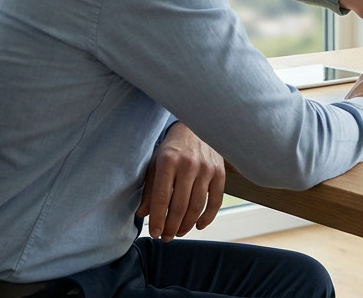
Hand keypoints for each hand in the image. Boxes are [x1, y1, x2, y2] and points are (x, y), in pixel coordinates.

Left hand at [137, 122, 225, 241]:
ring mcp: (206, 169)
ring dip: (187, 224)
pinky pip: (215, 201)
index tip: (155, 233)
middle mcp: (188, 165)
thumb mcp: (155, 163)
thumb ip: (149, 189)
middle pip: (180, 206)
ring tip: (179, 232)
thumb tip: (143, 214)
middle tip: (166, 237)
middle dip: (171, 226)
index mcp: (168, 161)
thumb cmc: (173, 148)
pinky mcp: (219, 172)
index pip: (162, 198)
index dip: (158, 219)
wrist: (197, 125)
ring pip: (197, 206)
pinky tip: (198, 225)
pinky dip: (207, 217)